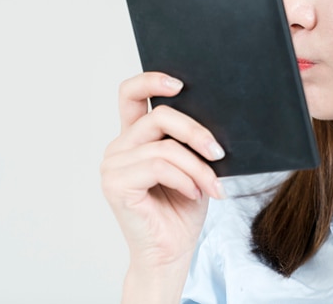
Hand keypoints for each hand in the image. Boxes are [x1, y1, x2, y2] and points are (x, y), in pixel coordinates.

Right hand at [100, 72, 225, 289]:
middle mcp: (118, 147)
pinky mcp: (116, 184)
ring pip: (166, 147)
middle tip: (219, 152)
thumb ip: (190, 141)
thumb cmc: (182, 209)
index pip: (131, 94)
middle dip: (196, 131)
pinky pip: (159, 166)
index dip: (152, 80)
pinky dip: (185, 179)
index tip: (180, 83)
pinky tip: (195, 193)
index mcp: (134, 138)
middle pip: (158, 116)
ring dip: (198, 167)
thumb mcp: (193, 166)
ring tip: (213, 185)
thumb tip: (216, 115)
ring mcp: (113, 165)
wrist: (171, 252)